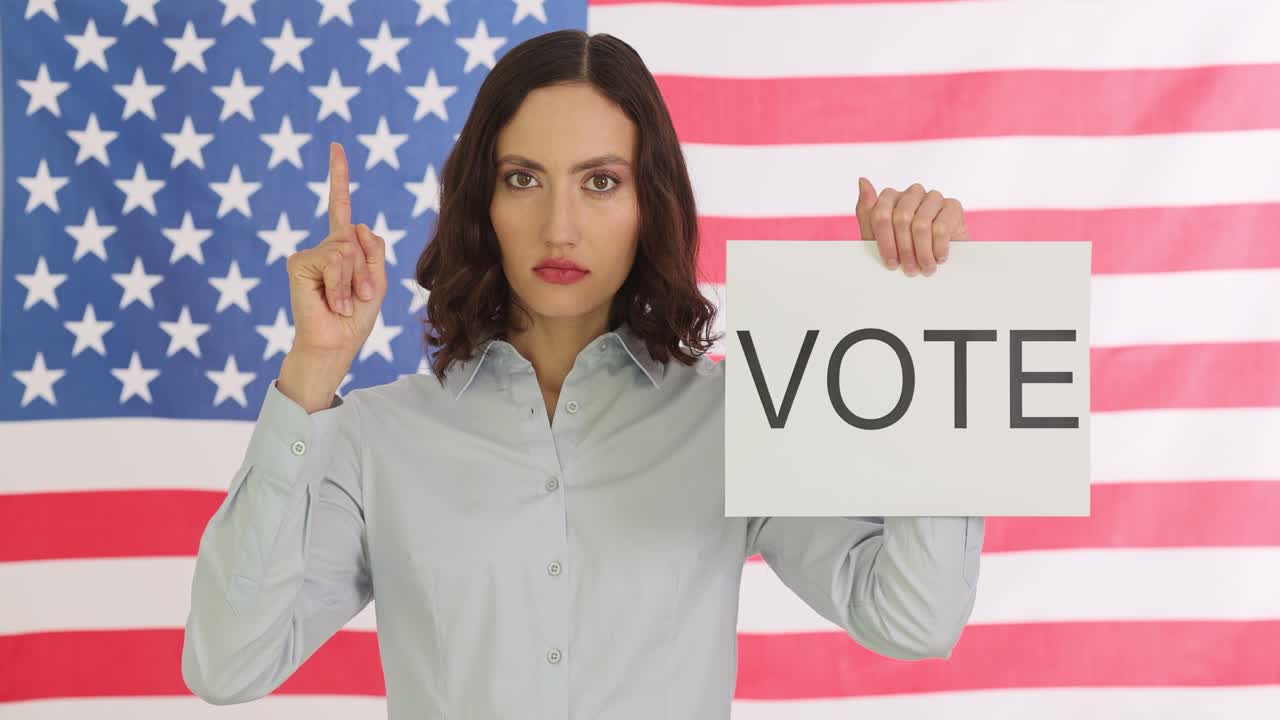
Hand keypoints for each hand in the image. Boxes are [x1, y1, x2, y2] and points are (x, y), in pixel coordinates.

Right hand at [285, 142, 387, 359]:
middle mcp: (326, 246)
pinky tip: (333, 302)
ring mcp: (310, 254)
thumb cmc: (356, 318)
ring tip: (345, 303)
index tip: (336, 146)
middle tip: (360, 299)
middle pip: (359, 239)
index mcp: (345, 247)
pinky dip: (340, 284)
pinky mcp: (298, 263)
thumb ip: (374, 249)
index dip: (339, 176)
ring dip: (354, 281)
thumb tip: (357, 225)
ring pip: (347, 250)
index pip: (341, 206)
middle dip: (367, 272)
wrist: (336, 344)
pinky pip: (333, 260)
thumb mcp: (377, 281)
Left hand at [855, 177, 967, 276]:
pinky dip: (938, 248)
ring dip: (922, 252)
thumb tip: (862, 180)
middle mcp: (912, 193)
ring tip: (924, 268)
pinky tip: (938, 258)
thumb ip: (866, 211)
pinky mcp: (952, 206)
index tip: (890, 263)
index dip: (885, 242)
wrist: (933, 262)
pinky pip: (941, 227)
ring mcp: (933, 197)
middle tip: (909, 269)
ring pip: (921, 224)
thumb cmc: (901, 250)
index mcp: (890, 197)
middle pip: (901, 218)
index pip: (881, 214)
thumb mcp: (876, 238)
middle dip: (904, 249)